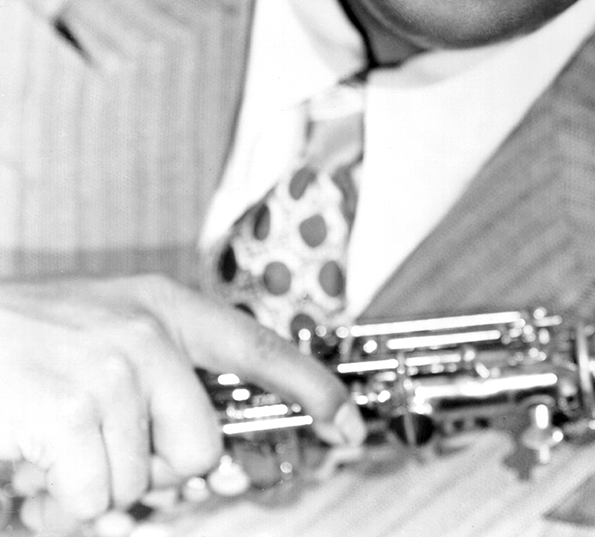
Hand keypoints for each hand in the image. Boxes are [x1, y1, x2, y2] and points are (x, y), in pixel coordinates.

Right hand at [0, 273, 361, 519]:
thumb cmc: (33, 343)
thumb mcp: (112, 335)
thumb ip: (167, 383)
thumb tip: (211, 464)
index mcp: (167, 307)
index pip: (257, 346)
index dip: (311, 386)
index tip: (348, 422)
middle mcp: (150, 331)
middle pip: (200, 449)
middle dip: (154, 467)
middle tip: (105, 444)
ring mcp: (112, 368)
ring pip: (142, 483)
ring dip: (96, 480)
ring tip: (61, 439)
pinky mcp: (73, 410)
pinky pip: (94, 499)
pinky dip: (62, 498)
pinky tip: (38, 458)